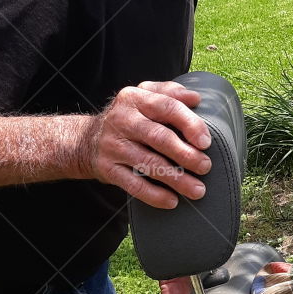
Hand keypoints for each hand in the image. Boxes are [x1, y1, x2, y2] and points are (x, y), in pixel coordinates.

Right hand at [80, 81, 211, 208]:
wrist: (86, 140)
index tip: (206, 142)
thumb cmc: (129, 117)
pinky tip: (172, 201)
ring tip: (198, 190)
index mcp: (135, 98)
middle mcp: (122, 120)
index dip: (190, 124)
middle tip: (206, 167)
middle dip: (186, 154)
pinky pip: (133, 185)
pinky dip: (154, 195)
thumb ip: (170, 93)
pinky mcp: (107, 169)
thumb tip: (196, 98)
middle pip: (159, 137)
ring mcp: (113, 146)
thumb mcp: (143, 96)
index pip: (167, 107)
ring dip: (176, 179)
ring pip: (149, 164)